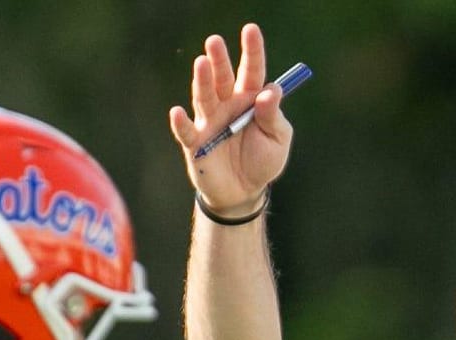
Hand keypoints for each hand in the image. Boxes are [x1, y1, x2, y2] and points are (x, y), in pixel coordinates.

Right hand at [169, 24, 291, 215]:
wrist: (244, 193)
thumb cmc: (262, 162)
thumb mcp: (278, 139)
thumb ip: (273, 116)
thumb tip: (270, 91)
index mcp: (250, 99)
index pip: (252, 70)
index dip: (251, 50)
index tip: (251, 30)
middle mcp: (227, 105)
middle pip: (222, 77)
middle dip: (219, 59)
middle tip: (215, 41)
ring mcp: (209, 121)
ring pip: (204, 96)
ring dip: (202, 81)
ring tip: (202, 63)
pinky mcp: (195, 143)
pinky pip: (186, 131)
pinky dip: (181, 122)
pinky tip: (178, 112)